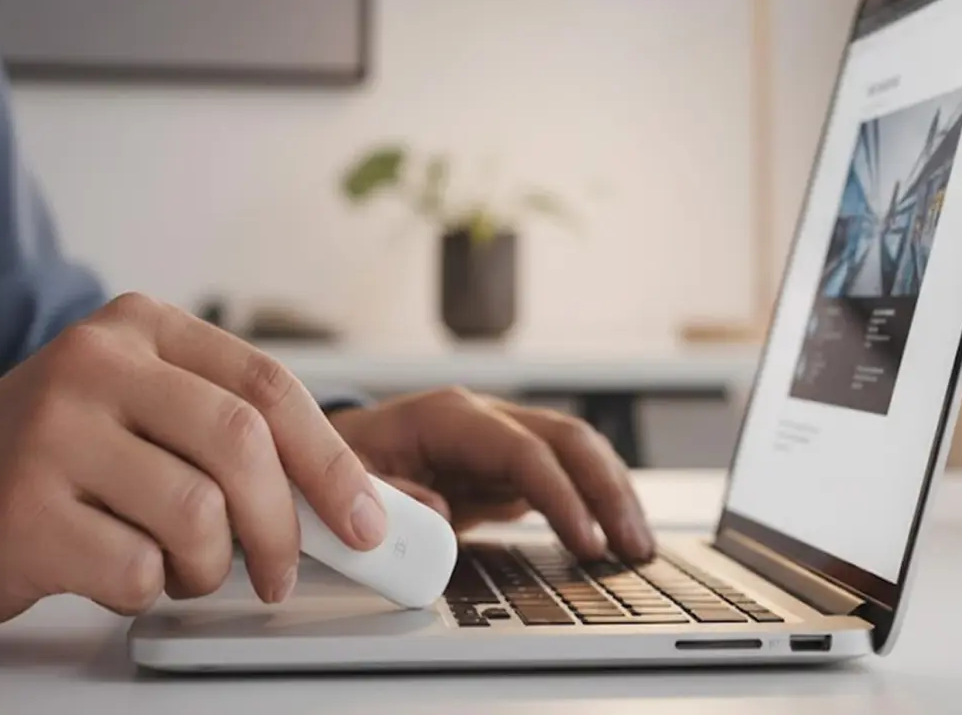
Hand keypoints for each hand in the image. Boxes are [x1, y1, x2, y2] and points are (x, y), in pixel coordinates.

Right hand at [0, 293, 386, 626]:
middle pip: (241, 445)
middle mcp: (95, 364)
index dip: (331, 461)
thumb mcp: (143, 409)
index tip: (366, 520)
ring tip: (179, 566)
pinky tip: (116, 570)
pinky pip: (137, 568)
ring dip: (208, 566)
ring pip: (196, 515)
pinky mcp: (23, 510)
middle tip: (281, 572)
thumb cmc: (60, 457)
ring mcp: (52, 433)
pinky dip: (148, 589)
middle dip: (283, 525)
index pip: (267, 387)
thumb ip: (233, 435)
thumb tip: (351, 501)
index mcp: (141, 328)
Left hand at [326, 388, 654, 563]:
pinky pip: (561, 476)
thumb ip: (388, 495)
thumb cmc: (334, 461)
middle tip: (633, 545)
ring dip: (611, 495)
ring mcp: (499, 438)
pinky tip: (610, 534)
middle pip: (567, 441)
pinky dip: (592, 503)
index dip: (560, 496)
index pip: (523, 451)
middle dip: (607, 491)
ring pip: (575, 453)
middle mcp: (482, 418)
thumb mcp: (342, 481)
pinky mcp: (504, 465)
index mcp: (447, 417)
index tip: (585, 541)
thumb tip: (440, 512)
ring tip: (636, 544)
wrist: (324, 452)